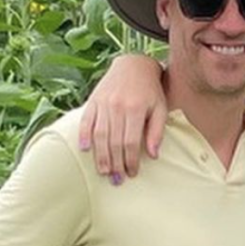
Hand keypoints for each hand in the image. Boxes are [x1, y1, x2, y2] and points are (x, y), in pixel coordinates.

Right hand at [78, 55, 166, 181]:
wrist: (133, 65)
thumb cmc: (150, 91)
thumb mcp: (160, 109)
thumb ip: (157, 132)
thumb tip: (153, 156)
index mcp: (135, 109)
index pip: (131, 142)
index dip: (131, 160)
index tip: (132, 173)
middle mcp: (117, 106)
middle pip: (114, 142)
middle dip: (115, 164)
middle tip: (117, 180)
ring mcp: (103, 103)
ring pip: (99, 134)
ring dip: (100, 156)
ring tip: (103, 172)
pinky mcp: (93, 100)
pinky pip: (86, 120)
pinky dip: (83, 134)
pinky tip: (84, 149)